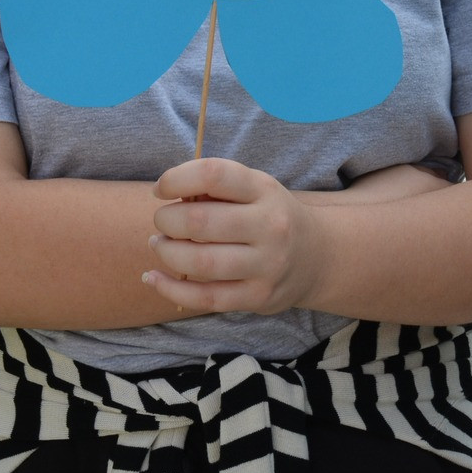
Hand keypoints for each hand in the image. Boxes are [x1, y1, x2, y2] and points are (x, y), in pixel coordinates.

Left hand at [144, 157, 324, 315]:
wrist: (317, 257)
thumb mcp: (254, 191)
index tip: (161, 189)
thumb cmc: (269, 217)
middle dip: (166, 220)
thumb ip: (215, 190)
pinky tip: (154, 277)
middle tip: (162, 222)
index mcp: (265, 190)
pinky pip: (204, 297)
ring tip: (161, 245)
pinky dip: (169, 288)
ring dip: (167, 253)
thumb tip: (167, 198)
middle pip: (200, 222)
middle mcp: (270, 226)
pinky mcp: (258, 296)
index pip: (214, 174)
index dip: (176, 179)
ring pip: (199, 262)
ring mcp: (267, 264)